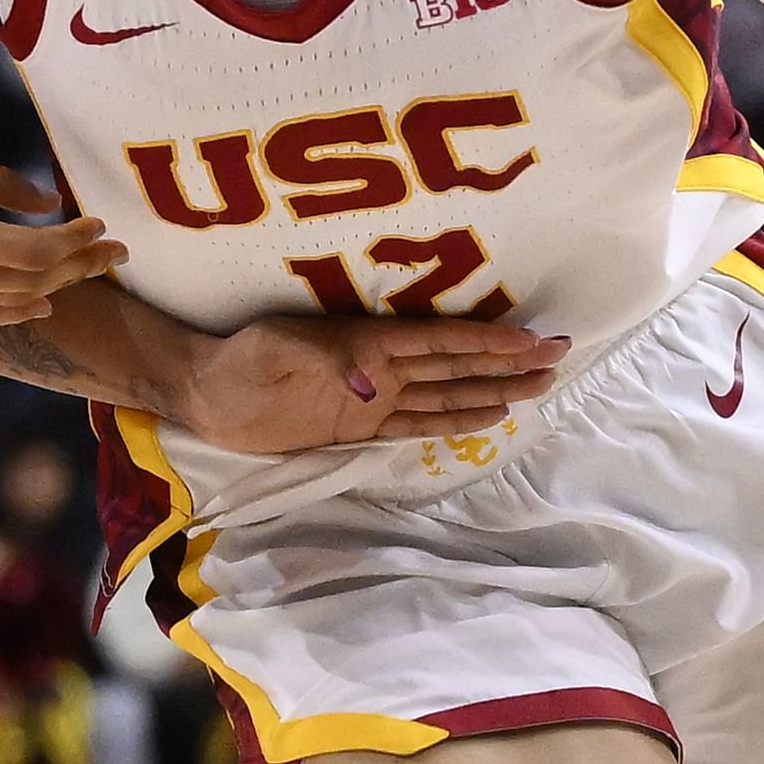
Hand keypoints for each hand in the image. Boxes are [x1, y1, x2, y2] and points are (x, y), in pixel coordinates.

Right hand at [0, 128, 122, 327]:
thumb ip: (0, 183)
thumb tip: (49, 201)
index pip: (35, 254)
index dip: (75, 243)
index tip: (100, 223)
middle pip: (31, 282)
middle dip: (79, 266)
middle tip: (116, 250)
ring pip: (8, 303)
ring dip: (54, 288)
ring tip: (88, 269)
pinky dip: (13, 310)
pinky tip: (40, 301)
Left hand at [177, 314, 571, 455]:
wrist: (206, 392)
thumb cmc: (240, 361)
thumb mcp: (278, 350)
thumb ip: (327, 362)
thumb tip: (372, 384)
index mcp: (369, 342)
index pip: (443, 341)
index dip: (489, 341)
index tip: (533, 338)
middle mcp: (381, 368)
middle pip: (458, 364)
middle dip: (507, 360)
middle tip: (557, 356)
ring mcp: (373, 397)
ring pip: (447, 392)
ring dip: (492, 388)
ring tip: (538, 385)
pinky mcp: (358, 425)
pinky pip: (417, 423)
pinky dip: (453, 420)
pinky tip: (487, 414)